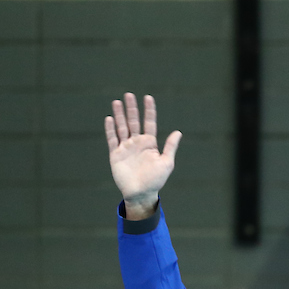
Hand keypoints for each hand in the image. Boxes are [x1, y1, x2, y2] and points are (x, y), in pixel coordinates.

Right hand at [104, 92, 181, 218]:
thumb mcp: (166, 163)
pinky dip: (110, 129)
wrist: (141, 193)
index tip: (148, 97)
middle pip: (133, 122)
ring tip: (117, 102)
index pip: (149, 123)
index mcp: (149, 143)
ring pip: (121, 127)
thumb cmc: (155, 180)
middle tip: (129, 95)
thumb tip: (178, 132)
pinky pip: (112, 139)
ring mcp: (126, 148)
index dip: (149, 110)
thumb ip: (170, 147)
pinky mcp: (116, 155)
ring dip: (119, 115)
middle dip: (132, 109)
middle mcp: (137, 143)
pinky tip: (110, 118)